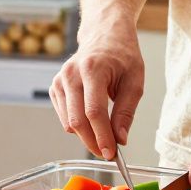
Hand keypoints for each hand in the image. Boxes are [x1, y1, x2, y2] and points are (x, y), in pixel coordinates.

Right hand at [50, 24, 144, 159]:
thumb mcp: (135, 81)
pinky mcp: (55, 86)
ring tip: (104, 136)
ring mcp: (60, 80)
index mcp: (93, 69)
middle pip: (77, 120)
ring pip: (69, 122)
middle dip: (93, 142)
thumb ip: (126, 111)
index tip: (112, 153)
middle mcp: (71, 74)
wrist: (104, 35)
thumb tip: (120, 139)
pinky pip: (64, 117)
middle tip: (108, 153)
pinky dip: (78, 125)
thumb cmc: (122, 55)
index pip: (94, 112)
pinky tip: (92, 120)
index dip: (102, 136)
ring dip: (86, 136)